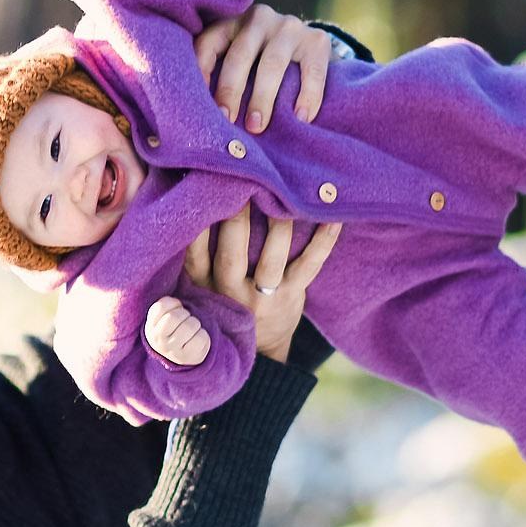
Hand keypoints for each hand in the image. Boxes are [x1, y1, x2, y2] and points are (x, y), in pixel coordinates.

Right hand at [145, 296, 210, 366]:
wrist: (179, 354)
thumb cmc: (173, 329)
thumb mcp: (162, 316)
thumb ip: (165, 306)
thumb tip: (177, 303)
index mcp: (151, 328)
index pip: (161, 307)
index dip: (174, 303)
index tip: (176, 309)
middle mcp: (159, 341)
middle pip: (174, 317)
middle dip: (185, 314)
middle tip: (186, 320)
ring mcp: (173, 351)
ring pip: (190, 326)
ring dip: (195, 323)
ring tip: (192, 329)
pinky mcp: (188, 357)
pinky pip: (201, 338)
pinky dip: (203, 334)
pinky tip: (197, 338)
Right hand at [182, 202, 343, 365]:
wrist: (261, 345)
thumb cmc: (226, 298)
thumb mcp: (201, 286)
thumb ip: (196, 254)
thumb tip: (192, 199)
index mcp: (203, 285)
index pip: (195, 254)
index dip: (198, 226)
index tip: (204, 193)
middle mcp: (231, 292)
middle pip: (231, 254)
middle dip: (236, 218)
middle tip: (243, 182)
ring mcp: (264, 297)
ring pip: (272, 258)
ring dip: (278, 225)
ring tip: (283, 194)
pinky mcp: (292, 296)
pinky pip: (310, 265)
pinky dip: (323, 240)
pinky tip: (333, 217)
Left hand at [194, 5, 337, 134]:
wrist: (308, 49)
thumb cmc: (260, 64)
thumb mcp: (238, 61)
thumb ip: (220, 74)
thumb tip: (198, 116)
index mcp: (231, 23)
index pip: (208, 44)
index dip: (200, 72)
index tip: (198, 104)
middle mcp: (259, 19)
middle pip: (240, 55)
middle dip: (230, 90)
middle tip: (227, 120)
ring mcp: (289, 27)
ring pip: (272, 63)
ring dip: (262, 97)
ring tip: (256, 125)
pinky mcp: (317, 40)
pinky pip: (312, 71)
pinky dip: (307, 96)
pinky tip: (301, 118)